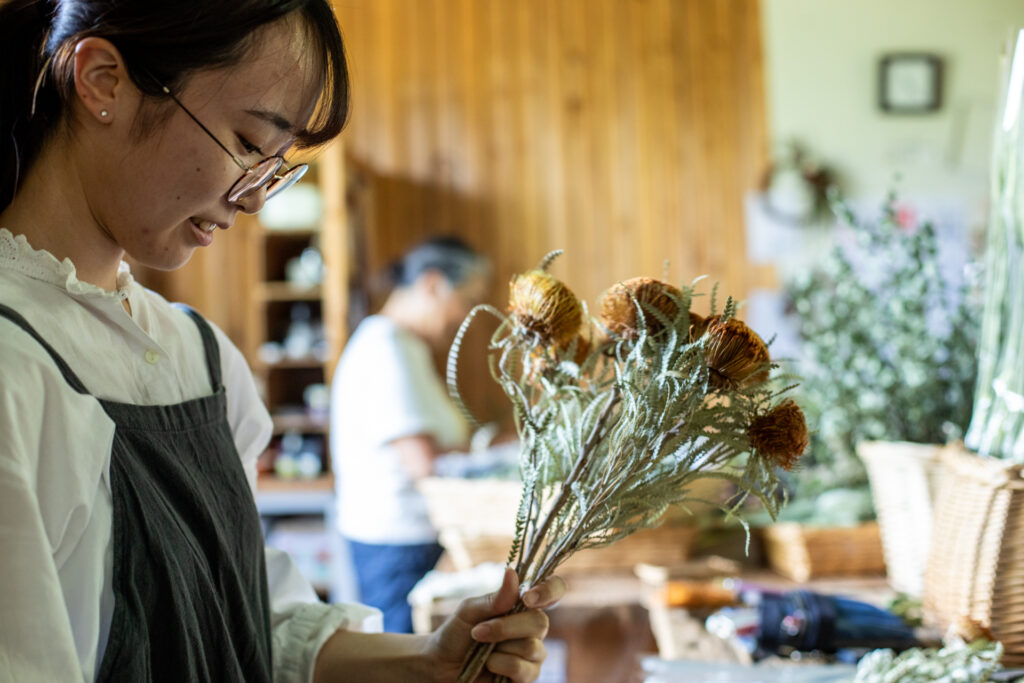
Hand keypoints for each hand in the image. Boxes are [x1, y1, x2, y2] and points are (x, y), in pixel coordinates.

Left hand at [428, 568, 566, 681]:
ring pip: (532, 647)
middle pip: (540, 622)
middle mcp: (533, 628)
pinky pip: (524, 669)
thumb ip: (494, 598)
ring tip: (482, 649)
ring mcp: (533, 654)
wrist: (441, 666)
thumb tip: (513, 573)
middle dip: (506, 627)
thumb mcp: (468, 611)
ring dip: (500, 647)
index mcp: (523, 605)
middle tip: (478, 631)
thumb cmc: (455, 634)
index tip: (528, 598)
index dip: (549, 590)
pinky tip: (489, 665)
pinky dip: (501, 665)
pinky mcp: (527, 676)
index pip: (553, 590)